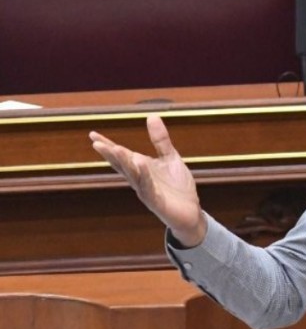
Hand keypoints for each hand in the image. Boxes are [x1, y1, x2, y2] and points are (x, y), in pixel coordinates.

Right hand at [89, 114, 206, 246]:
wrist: (190, 212)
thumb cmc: (177, 187)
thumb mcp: (170, 158)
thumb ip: (160, 140)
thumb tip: (152, 116)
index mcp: (141, 168)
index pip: (121, 155)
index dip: (107, 145)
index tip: (92, 134)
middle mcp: (140, 180)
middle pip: (122, 165)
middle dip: (110, 154)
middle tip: (97, 142)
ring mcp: (147, 191)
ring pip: (133, 176)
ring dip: (124, 163)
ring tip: (116, 149)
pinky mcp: (157, 202)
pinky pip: (149, 188)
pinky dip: (145, 177)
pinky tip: (141, 165)